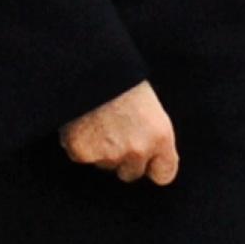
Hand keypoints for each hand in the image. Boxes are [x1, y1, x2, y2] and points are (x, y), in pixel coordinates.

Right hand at [62, 82, 179, 185]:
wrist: (93, 69)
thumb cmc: (125, 82)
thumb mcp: (152, 109)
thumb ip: (153, 137)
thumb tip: (152, 160)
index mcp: (161, 137)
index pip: (164, 175)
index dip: (154, 168)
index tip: (148, 163)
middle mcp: (138, 150)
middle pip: (131, 174)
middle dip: (124, 160)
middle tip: (116, 134)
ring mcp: (109, 155)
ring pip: (105, 166)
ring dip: (102, 152)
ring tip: (100, 122)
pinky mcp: (82, 154)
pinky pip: (82, 158)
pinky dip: (80, 145)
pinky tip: (83, 123)